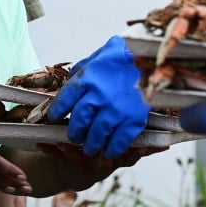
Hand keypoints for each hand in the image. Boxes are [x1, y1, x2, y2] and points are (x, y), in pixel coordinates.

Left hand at [36, 142, 162, 190]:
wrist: (74, 172)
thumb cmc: (98, 151)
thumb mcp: (118, 149)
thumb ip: (136, 140)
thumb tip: (165, 131)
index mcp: (117, 156)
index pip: (133, 153)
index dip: (143, 150)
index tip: (152, 145)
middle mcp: (103, 163)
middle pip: (108, 158)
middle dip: (105, 150)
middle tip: (103, 140)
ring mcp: (85, 166)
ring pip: (80, 158)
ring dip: (73, 150)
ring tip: (64, 142)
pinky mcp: (67, 166)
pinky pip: (58, 158)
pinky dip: (50, 150)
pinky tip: (42, 144)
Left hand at [47, 36, 148, 157]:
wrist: (151, 57)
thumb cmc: (122, 56)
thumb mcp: (95, 58)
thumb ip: (81, 73)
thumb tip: (69, 84)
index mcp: (87, 80)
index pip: (64, 101)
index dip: (57, 112)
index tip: (54, 118)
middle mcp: (99, 96)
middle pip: (79, 121)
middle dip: (74, 132)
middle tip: (75, 137)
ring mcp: (116, 109)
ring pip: (97, 134)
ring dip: (91, 144)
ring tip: (90, 147)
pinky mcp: (134, 118)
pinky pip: (119, 140)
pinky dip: (112, 148)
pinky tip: (109, 151)